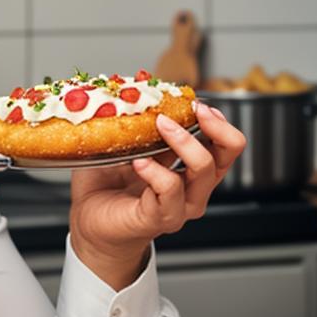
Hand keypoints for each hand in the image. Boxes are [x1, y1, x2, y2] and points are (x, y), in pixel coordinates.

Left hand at [69, 101, 246, 287]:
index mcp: (192, 170)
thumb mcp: (127, 147)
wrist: (89, 222)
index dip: (219, 121)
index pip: (226, 144)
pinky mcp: (161, 217)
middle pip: (228, 154)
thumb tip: (141, 94)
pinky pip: (169, 190)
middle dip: (214, 126)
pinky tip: (139, 162)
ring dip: (184, 141)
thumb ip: (141, 128)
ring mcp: (180, 205)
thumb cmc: (106, 186)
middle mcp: (194, 189)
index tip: (198, 104)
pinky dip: (155, 171)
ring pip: (203, 170)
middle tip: (191, 110)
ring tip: (161, 125)